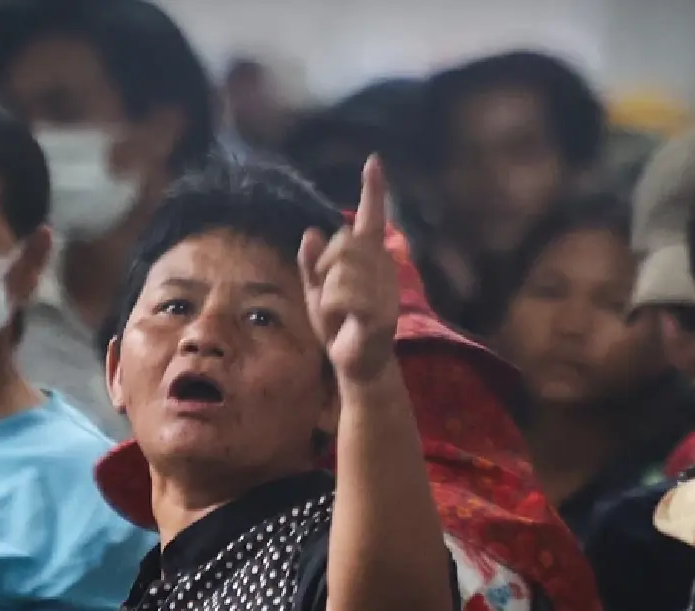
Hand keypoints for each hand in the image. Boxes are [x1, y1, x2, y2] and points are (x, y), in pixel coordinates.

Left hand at [298, 155, 400, 383]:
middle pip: (344, 244)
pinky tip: (343, 321)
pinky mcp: (381, 314)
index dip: (373, 191)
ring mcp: (385, 291)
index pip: (371, 220)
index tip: (373, 161)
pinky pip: (346, 295)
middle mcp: (383, 269)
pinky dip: (334, 307)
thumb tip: (310, 232)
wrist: (356, 365)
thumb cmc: (339, 326)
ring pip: (342, 270)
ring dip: (329, 293)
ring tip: (339, 314)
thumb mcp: (317, 291)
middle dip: (326, 267)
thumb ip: (312, 264)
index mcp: (370, 260)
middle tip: (329, 295)